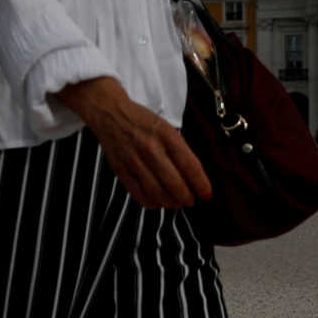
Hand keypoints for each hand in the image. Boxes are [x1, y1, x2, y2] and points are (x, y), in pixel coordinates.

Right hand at [55, 76, 213, 209]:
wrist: (110, 113)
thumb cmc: (142, 121)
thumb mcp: (166, 127)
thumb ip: (179, 150)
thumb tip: (194, 178)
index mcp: (166, 135)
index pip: (190, 166)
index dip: (201, 184)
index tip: (206, 194)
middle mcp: (150, 148)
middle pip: (175, 184)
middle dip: (187, 198)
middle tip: (191, 201)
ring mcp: (134, 160)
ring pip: (157, 193)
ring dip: (170, 203)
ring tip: (176, 202)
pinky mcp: (121, 170)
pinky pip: (138, 194)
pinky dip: (151, 203)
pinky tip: (158, 201)